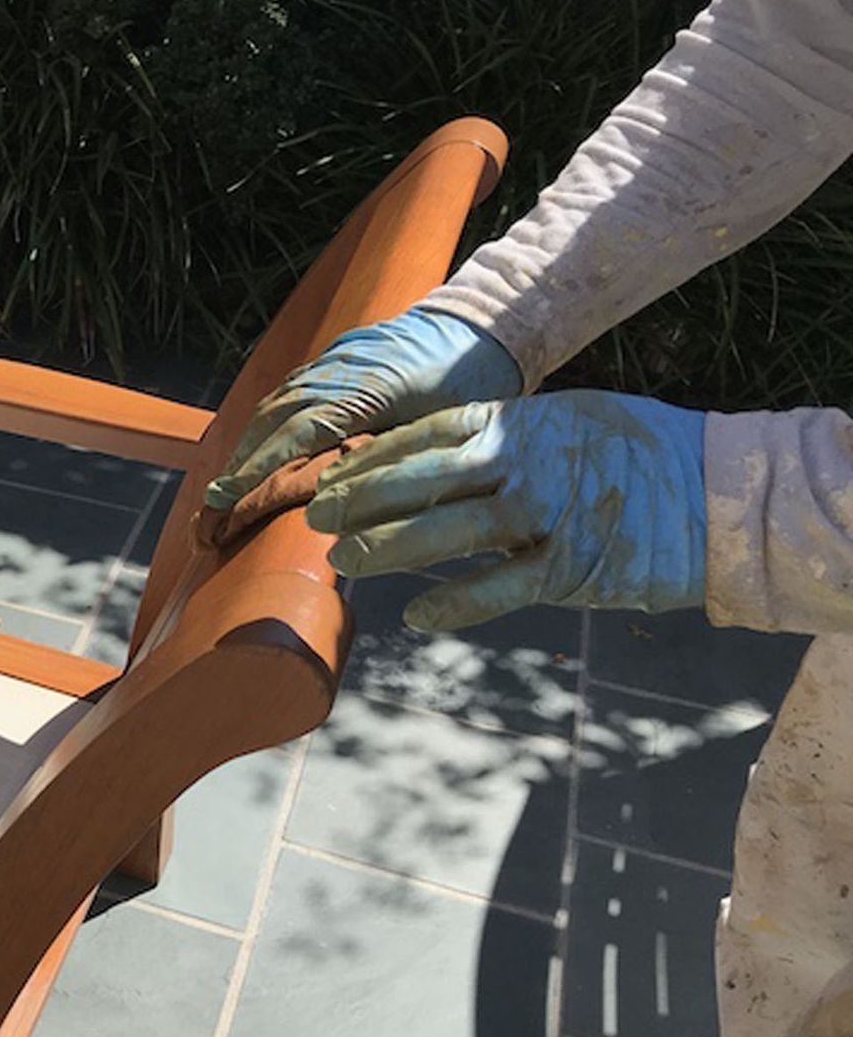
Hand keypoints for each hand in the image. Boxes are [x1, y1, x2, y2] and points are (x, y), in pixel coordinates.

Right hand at [206, 306, 522, 511]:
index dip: (258, 467)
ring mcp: (338, 356)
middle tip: (215, 500)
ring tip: (229, 479)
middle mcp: (342, 366)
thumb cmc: (474, 382)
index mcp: (368, 387)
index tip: (226, 497)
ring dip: (250, 439)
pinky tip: (260, 442)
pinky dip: (271, 417)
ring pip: (279, 398)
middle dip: (242, 459)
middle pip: (276, 414)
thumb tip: (334, 496)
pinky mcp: (340, 353)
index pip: (297, 431)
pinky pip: (293, 386)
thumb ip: (387, 457)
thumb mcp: (439, 428)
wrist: (486, 321)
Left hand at [306, 390, 706, 631]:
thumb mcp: (565, 421)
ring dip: (390, 548)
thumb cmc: (637, 453)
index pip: (426, 437)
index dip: (373, 459)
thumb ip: (503, 437)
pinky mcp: (573, 566)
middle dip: (362, 500)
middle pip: (424, 480)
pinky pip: (501, 587)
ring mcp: (548, 513)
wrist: (720, 493)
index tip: (332, 476)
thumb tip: (435, 454)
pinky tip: (416, 615)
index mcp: (519, 422)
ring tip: (346, 562)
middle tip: (315, 520)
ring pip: (450, 532)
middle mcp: (525, 461)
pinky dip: (456, 603)